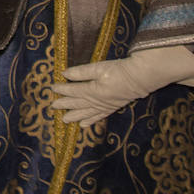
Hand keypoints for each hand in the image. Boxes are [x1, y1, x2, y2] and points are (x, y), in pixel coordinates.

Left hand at [51, 46, 193, 126]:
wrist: (141, 78)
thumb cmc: (120, 70)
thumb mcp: (99, 68)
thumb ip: (81, 72)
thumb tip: (65, 73)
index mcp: (92, 91)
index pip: (73, 91)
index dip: (62, 90)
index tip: (52, 88)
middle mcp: (97, 101)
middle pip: (77, 104)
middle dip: (65, 105)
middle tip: (52, 107)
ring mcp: (105, 106)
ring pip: (86, 113)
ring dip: (75, 116)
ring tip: (64, 120)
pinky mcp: (112, 107)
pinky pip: (99, 116)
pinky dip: (90, 121)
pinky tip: (84, 125)